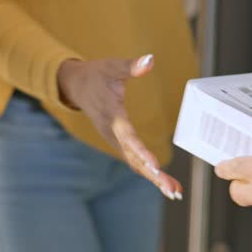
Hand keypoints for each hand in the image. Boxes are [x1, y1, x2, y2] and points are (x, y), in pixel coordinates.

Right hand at [57, 54, 182, 199]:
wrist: (76, 85)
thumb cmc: (97, 75)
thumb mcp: (112, 67)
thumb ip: (131, 66)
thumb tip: (150, 59)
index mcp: (112, 117)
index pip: (128, 137)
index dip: (142, 151)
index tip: (156, 166)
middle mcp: (113, 134)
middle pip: (134, 158)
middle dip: (153, 175)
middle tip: (172, 190)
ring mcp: (115, 141)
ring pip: (135, 163)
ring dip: (154, 179)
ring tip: (175, 192)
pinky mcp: (119, 143)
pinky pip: (135, 161)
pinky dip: (150, 173)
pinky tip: (167, 184)